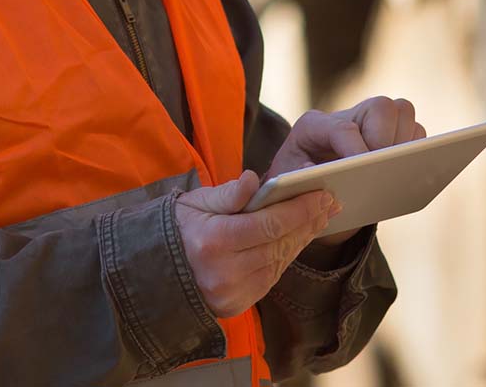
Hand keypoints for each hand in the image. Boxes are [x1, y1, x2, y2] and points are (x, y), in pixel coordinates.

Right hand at [174, 170, 338, 318]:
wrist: (155, 269)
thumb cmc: (179, 227)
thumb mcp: (197, 202)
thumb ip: (228, 193)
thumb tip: (253, 179)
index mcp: (214, 241)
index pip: (269, 224)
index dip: (300, 209)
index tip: (322, 194)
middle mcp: (225, 272)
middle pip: (280, 244)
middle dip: (308, 222)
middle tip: (330, 203)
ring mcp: (231, 293)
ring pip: (279, 262)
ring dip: (302, 239)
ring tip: (319, 218)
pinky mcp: (236, 305)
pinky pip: (271, 278)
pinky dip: (286, 256)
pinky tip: (297, 239)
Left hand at [265, 97, 426, 245]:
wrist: (307, 196)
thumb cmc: (295, 190)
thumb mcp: (289, 188)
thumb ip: (301, 184)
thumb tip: (324, 181)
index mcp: (315, 125)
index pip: (343, 128)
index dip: (356, 149)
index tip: (361, 171)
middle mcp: (347, 117)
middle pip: (382, 106)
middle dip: (386, 137)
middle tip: (383, 168)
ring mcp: (372, 126)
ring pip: (403, 112)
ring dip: (405, 144)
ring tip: (398, 172)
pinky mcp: (392, 139)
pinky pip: (417, 134)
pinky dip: (418, 153)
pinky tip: (410, 177)